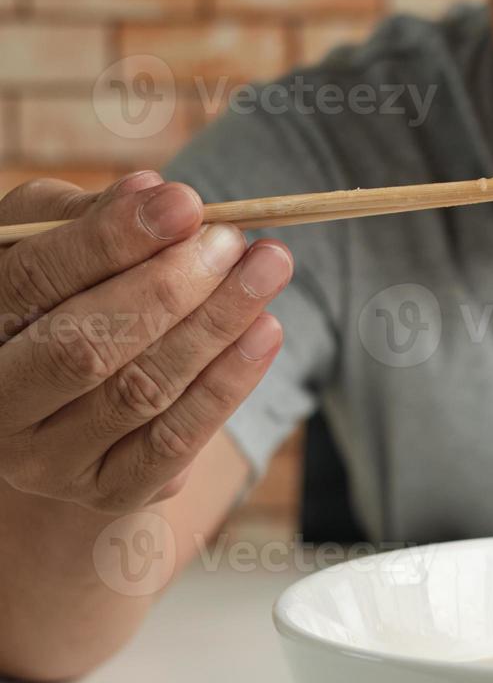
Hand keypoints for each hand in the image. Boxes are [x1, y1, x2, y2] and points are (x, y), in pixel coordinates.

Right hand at [0, 172, 291, 514]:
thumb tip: (148, 192)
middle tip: (234, 241)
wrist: (64, 399)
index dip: (112, 239)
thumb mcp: (49, 245)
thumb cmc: (57, 296)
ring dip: (216, 326)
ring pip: (141, 391)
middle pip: (85, 347)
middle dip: (172, 288)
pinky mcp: (110, 490)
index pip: (34, 281)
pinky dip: (229, 383)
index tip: (185, 203)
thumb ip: (88, 217)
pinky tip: (267, 331)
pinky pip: (177, 440)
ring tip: (268, 270)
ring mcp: (49, 460)